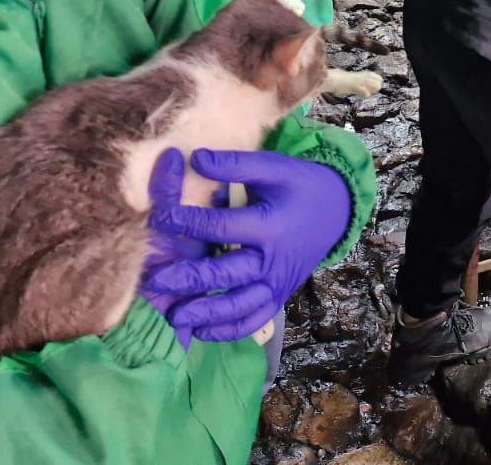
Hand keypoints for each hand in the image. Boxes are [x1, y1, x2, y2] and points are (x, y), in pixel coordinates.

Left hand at [145, 150, 351, 341]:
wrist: (336, 211)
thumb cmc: (299, 185)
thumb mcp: (273, 167)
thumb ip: (235, 164)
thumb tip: (195, 157)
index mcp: (270, 225)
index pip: (222, 227)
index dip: (188, 223)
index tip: (159, 219)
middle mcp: (272, 259)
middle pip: (226, 273)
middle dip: (189, 279)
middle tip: (154, 279)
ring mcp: (276, 282)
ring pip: (238, 305)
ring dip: (206, 312)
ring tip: (175, 316)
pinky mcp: (278, 296)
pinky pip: (253, 320)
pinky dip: (229, 330)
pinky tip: (201, 331)